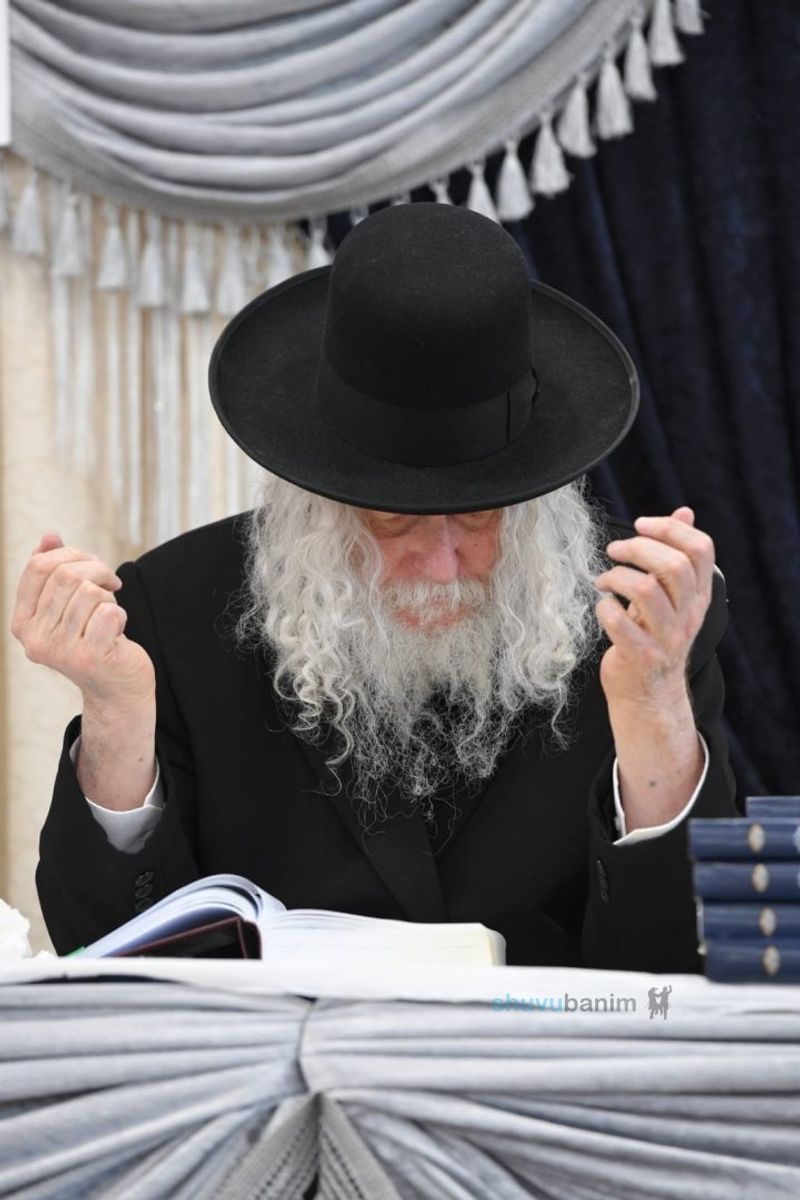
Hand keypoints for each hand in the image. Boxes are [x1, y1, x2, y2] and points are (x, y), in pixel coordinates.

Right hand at [10, 531, 154, 706]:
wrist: (117, 685)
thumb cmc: (94, 637)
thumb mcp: (69, 602)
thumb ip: (55, 569)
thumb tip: (49, 535)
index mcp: (23, 622)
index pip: (37, 566)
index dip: (69, 554)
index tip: (90, 563)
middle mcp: (35, 639)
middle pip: (66, 575)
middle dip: (96, 569)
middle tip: (110, 582)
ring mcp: (61, 651)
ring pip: (89, 592)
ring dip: (108, 595)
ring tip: (109, 613)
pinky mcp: (90, 658)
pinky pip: (109, 611)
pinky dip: (120, 614)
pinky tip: (117, 631)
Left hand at [594, 507, 714, 709]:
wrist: (648, 695)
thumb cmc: (653, 636)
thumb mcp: (672, 596)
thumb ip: (678, 555)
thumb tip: (685, 511)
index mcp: (698, 596)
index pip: (701, 550)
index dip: (670, 529)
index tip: (640, 524)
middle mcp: (688, 615)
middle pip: (674, 566)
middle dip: (639, 548)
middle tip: (615, 550)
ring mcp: (667, 638)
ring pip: (646, 590)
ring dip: (616, 576)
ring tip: (603, 580)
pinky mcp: (642, 657)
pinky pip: (620, 623)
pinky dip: (604, 608)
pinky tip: (602, 607)